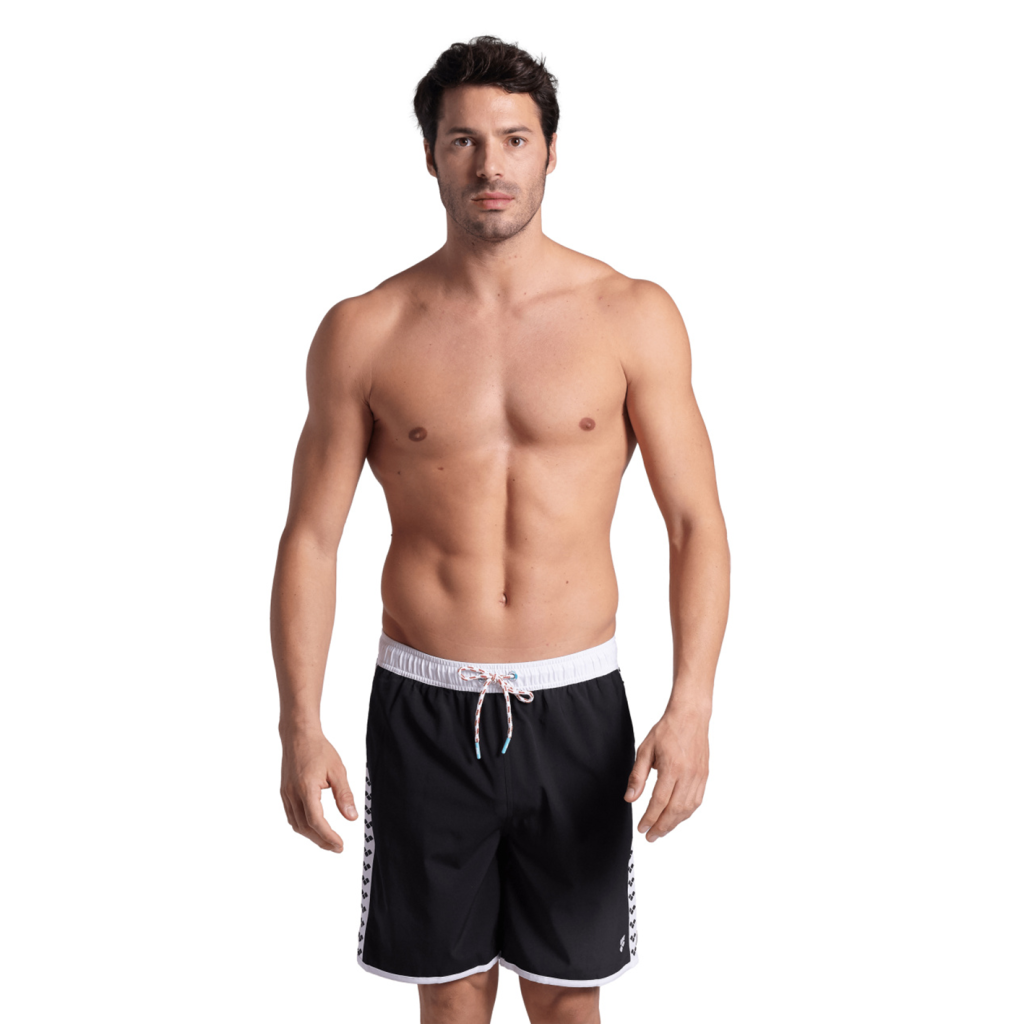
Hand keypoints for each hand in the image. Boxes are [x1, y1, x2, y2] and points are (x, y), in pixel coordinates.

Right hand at [280, 730, 357, 851]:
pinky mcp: (284, 792)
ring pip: (296, 824)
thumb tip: (351, 817)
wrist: (299, 735)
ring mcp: (286, 794)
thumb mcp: (337, 770)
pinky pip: (291, 816)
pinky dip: (303, 826)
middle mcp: (292, 794)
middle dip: (321, 841)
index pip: (316, 821)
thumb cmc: (319, 749)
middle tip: (337, 847)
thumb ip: (344, 795)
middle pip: (305, 827)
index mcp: (306, 788)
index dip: (328, 836)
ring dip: (311, 836)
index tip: (340, 844)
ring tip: (327, 841)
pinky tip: (314, 827)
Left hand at [624, 706, 709, 841]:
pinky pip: (697, 801)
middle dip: (662, 827)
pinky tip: (677, 817)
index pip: (659, 801)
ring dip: (674, 823)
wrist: (690, 716)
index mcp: (672, 768)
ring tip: (662, 830)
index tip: (642, 828)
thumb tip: (630, 798)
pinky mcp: (704, 776)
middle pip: (675, 810)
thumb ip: (637, 776)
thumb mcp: (645, 750)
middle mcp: (688, 775)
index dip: (650, 818)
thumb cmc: (667, 730)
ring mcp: (699, 777)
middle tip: (651, 836)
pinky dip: (686, 813)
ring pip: (688, 809)